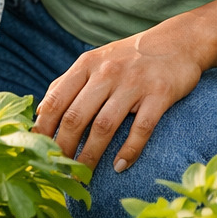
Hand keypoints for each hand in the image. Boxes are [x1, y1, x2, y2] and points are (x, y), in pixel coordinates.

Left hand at [33, 15, 213, 173]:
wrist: (178, 41)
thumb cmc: (130, 56)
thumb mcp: (96, 61)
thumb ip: (69, 83)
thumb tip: (40, 112)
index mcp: (86, 65)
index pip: (55, 100)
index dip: (43, 128)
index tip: (38, 150)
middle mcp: (107, 72)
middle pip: (76, 116)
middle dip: (63, 148)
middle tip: (58, 170)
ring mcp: (133, 83)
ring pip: (104, 126)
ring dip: (90, 156)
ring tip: (82, 176)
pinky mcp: (159, 94)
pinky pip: (141, 128)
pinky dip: (129, 150)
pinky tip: (119, 167)